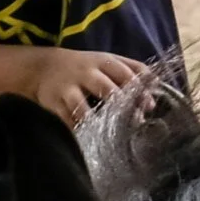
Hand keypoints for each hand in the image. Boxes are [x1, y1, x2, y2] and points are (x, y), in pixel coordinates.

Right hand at [22, 47, 146, 126]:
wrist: (44, 67)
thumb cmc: (86, 67)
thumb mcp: (107, 62)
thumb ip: (132, 71)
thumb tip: (155, 92)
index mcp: (104, 62)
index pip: (125, 73)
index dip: (139, 89)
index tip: (149, 105)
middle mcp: (86, 73)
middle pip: (106, 89)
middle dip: (122, 106)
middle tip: (135, 122)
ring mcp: (68, 88)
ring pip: (83, 107)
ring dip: (97, 121)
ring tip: (110, 134)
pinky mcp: (54, 103)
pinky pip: (66, 120)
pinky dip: (78, 130)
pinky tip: (90, 139)